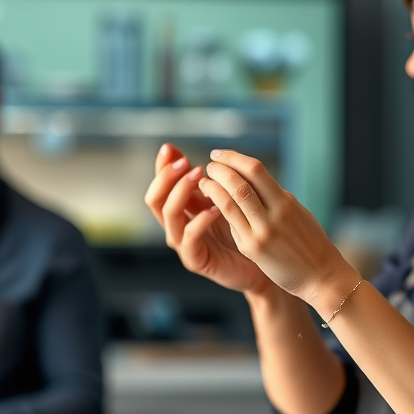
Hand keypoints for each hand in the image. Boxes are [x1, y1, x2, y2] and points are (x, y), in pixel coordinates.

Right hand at [144, 143, 272, 295]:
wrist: (259, 265)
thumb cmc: (244, 229)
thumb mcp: (227, 198)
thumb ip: (215, 179)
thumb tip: (210, 153)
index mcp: (181, 209)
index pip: (160, 185)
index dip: (161, 167)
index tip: (169, 148)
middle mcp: (176, 225)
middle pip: (155, 199)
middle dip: (167, 178)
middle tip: (185, 163)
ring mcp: (183, 244)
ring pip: (169, 216)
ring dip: (181, 193)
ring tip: (199, 178)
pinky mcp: (195, 260)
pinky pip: (189, 238)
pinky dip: (199, 221)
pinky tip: (215, 208)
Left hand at [198, 149, 359, 313]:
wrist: (320, 275)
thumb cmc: (310, 242)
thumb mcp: (297, 212)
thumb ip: (276, 198)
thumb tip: (254, 183)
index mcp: (286, 202)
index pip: (256, 170)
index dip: (233, 158)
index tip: (219, 154)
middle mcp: (275, 214)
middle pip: (241, 183)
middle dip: (220, 170)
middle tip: (210, 165)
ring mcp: (262, 233)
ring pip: (232, 202)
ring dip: (213, 188)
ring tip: (204, 182)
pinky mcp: (252, 249)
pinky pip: (232, 224)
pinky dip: (218, 210)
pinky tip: (210, 205)